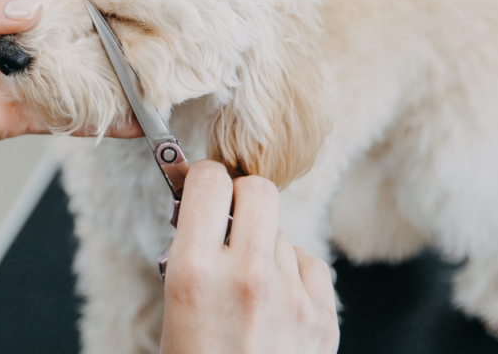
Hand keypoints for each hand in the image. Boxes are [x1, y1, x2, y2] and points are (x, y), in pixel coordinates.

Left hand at [0, 0, 138, 177]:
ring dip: (106, 80)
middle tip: (148, 27)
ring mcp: (9, 85)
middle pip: (61, 40)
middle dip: (99, 36)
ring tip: (152, 72)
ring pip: (66, 79)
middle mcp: (5, 48)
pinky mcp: (6, 121)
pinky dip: (90, 120)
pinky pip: (53, 118)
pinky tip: (126, 116)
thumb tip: (33, 8)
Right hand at [161, 160, 338, 353]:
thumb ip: (191, 251)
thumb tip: (206, 204)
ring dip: (267, 245)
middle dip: (243, 197)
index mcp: (195, 272)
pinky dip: (294, 275)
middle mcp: (248, 276)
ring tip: (249, 285)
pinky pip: (310, 265)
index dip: (204, 180)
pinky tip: (276, 303)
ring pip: (284, 233)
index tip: (202, 190)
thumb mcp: (174, 305)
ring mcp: (292, 297)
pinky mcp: (323, 317)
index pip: (210, 182)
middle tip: (230, 220)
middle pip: (259, 190)